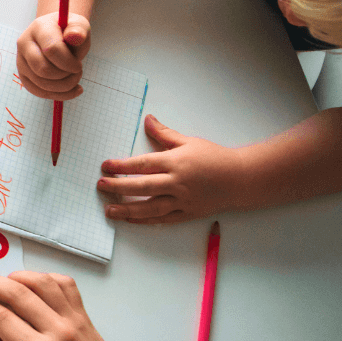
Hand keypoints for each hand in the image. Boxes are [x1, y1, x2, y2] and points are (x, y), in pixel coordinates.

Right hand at [0, 271, 157, 340]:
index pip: (1, 317)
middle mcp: (57, 331)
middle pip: (17, 292)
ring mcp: (74, 320)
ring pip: (41, 282)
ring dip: (16, 276)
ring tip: (1, 282)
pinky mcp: (84, 316)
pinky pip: (65, 284)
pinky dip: (45, 277)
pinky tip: (33, 284)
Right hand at [15, 12, 90, 100]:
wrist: (58, 33)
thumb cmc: (69, 31)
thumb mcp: (79, 25)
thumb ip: (78, 29)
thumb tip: (74, 36)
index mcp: (38, 28)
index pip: (51, 49)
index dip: (68, 62)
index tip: (79, 66)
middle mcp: (24, 44)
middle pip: (43, 69)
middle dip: (65, 76)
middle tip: (78, 72)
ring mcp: (21, 60)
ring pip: (41, 84)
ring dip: (64, 87)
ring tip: (75, 78)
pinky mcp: (23, 75)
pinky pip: (38, 92)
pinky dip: (58, 95)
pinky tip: (72, 90)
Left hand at [98, 115, 244, 223]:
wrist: (241, 178)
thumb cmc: (215, 157)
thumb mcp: (189, 141)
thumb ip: (164, 133)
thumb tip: (147, 119)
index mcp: (175, 162)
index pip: (143, 164)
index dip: (122, 166)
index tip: (105, 166)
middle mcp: (177, 183)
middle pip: (142, 186)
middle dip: (119, 186)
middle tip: (100, 185)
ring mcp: (182, 200)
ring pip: (150, 208)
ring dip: (128, 210)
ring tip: (109, 210)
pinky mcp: (188, 213)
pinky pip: (163, 220)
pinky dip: (145, 221)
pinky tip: (130, 220)